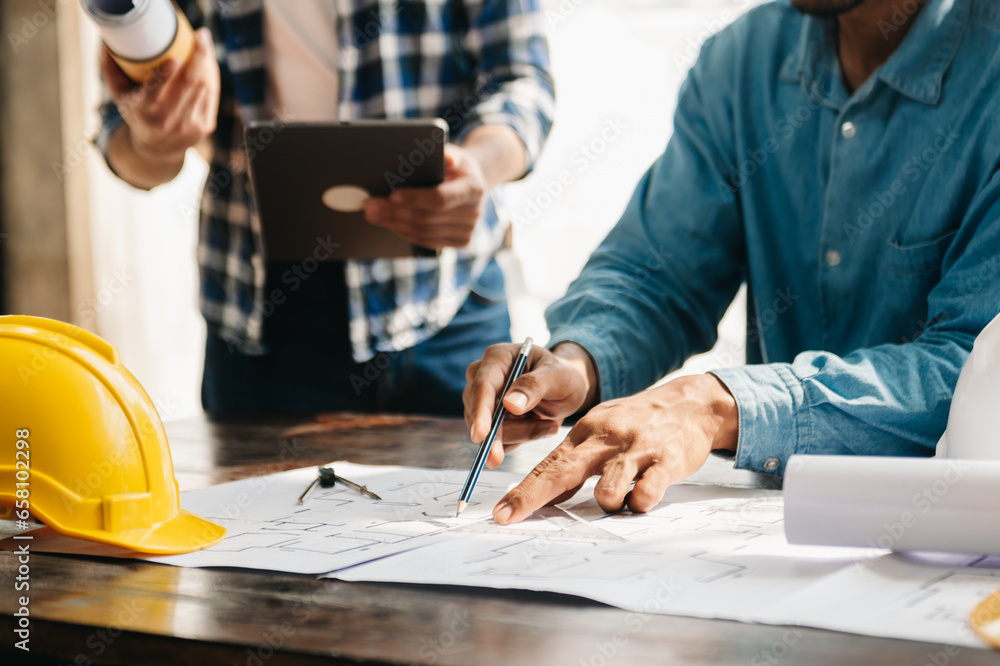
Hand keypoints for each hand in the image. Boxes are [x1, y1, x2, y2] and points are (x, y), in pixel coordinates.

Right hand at [101, 27, 219, 168]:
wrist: (157, 150)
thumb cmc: (136, 113)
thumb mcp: (118, 94)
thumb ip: (111, 69)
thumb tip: (107, 42)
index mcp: (145, 111)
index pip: (156, 92)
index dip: (166, 75)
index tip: (174, 58)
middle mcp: (169, 120)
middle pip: (189, 84)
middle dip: (198, 57)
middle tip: (202, 35)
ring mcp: (189, 125)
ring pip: (204, 87)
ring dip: (207, 63)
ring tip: (203, 44)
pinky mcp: (205, 127)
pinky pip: (212, 95)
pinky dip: (211, 76)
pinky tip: (208, 63)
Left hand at [364, 144, 487, 248]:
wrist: (472, 184)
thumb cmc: (456, 167)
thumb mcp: (454, 154)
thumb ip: (447, 155)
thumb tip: (446, 158)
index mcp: (473, 189)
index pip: (440, 199)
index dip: (415, 199)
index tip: (391, 196)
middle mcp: (474, 213)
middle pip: (427, 219)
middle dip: (394, 213)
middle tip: (370, 206)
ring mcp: (468, 231)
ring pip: (424, 233)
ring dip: (395, 224)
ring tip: (373, 214)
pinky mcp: (461, 242)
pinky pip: (427, 241)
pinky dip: (405, 232)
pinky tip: (390, 223)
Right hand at [463, 342, 598, 468]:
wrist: (564, 389)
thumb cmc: (562, 376)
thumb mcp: (558, 377)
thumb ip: (534, 385)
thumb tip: (509, 405)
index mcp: (497, 358)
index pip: (482, 386)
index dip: (481, 412)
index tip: (481, 436)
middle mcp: (482, 377)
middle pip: (483, 413)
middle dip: (511, 430)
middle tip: (548, 429)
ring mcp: (481, 401)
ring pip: (491, 432)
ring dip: (523, 433)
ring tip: (549, 423)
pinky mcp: (487, 421)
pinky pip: (498, 441)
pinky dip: (520, 440)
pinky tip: (539, 426)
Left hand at [491, 374, 739, 524]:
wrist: (690, 404)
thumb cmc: (637, 423)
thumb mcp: (601, 432)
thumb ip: (575, 461)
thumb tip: (545, 496)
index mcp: (585, 432)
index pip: (547, 465)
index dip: (523, 492)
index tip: (501, 513)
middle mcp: (605, 438)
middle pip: (562, 472)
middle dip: (532, 497)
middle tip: (510, 517)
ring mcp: (635, 449)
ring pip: (608, 490)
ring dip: (609, 503)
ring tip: (622, 497)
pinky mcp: (666, 461)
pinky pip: (647, 494)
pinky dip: (641, 503)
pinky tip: (645, 496)